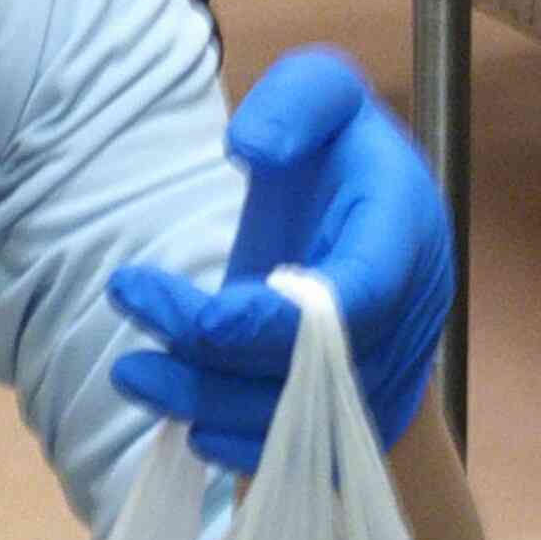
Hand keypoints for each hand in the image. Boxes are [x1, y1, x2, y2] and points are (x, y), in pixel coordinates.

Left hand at [108, 48, 455, 470]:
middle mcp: (409, 310)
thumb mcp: (324, 91)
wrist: (362, 212)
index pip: (359, 298)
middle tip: (132, 348)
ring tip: (134, 374)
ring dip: (215, 408)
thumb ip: (298, 100)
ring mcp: (392, 366)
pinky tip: (186, 422)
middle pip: (320, 371)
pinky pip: (309, 448)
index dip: (277, 322)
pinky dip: (245, 445)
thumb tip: (254, 147)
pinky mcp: (361, 405)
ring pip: (307, 420)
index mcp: (404, 231)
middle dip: (221, 367)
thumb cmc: (335, 149)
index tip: (194, 314)